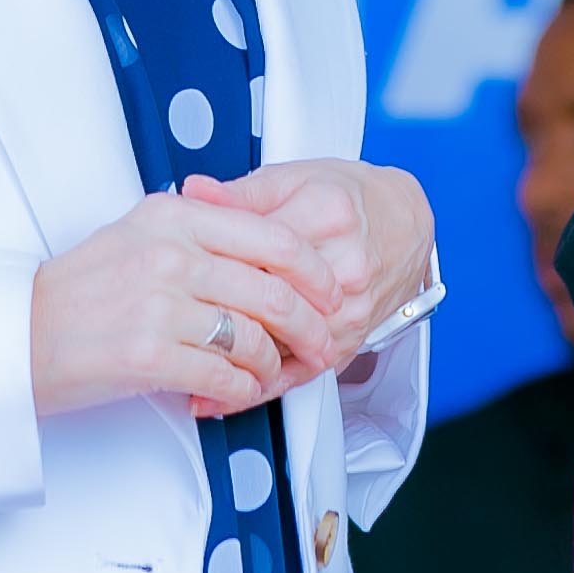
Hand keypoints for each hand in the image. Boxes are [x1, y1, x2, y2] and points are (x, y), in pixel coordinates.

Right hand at [30, 186, 346, 420]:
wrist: (14, 337)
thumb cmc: (77, 292)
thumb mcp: (136, 235)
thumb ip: (197, 231)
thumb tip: (265, 243)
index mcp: (174, 215)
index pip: (272, 235)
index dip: (313, 270)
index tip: (328, 292)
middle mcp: (171, 253)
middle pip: (274, 289)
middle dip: (309, 324)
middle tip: (321, 343)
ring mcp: (159, 304)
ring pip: (253, 336)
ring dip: (273, 363)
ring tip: (268, 373)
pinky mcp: (147, 354)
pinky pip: (224, 375)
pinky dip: (242, 389)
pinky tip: (236, 392)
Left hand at [180, 161, 436, 383]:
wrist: (405, 222)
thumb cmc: (350, 198)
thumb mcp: (294, 178)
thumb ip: (240, 192)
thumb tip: (193, 192)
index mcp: (326, 216)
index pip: (256, 250)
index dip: (209, 269)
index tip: (172, 282)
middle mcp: (344, 265)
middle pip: (268, 302)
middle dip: (217, 319)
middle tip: (168, 331)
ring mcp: (350, 307)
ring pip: (282, 343)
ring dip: (233, 362)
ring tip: (184, 370)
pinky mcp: (352, 337)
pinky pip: (301, 371)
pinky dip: (259, 386)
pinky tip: (223, 393)